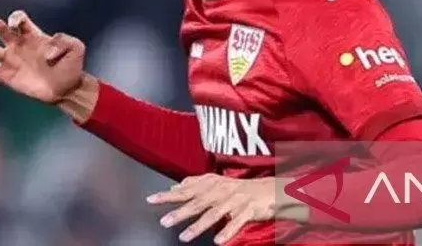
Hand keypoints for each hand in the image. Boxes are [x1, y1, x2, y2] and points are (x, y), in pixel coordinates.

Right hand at [0, 10, 85, 104]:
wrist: (66, 89)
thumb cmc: (72, 66)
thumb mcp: (76, 48)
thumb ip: (66, 41)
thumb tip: (47, 48)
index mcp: (32, 34)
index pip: (18, 19)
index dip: (15, 19)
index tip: (15, 25)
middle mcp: (17, 44)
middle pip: (0, 30)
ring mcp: (9, 60)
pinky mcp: (4, 76)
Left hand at [148, 174, 303, 243]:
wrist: (270, 190)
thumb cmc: (240, 188)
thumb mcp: (217, 182)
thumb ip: (196, 184)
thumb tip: (175, 187)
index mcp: (212, 183)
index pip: (186, 190)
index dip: (169, 195)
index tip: (151, 200)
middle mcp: (222, 190)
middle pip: (198, 202)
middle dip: (180, 212)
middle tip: (164, 221)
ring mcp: (235, 200)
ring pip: (214, 214)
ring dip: (198, 226)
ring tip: (184, 236)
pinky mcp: (249, 210)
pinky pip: (237, 223)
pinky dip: (227, 231)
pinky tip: (218, 241)